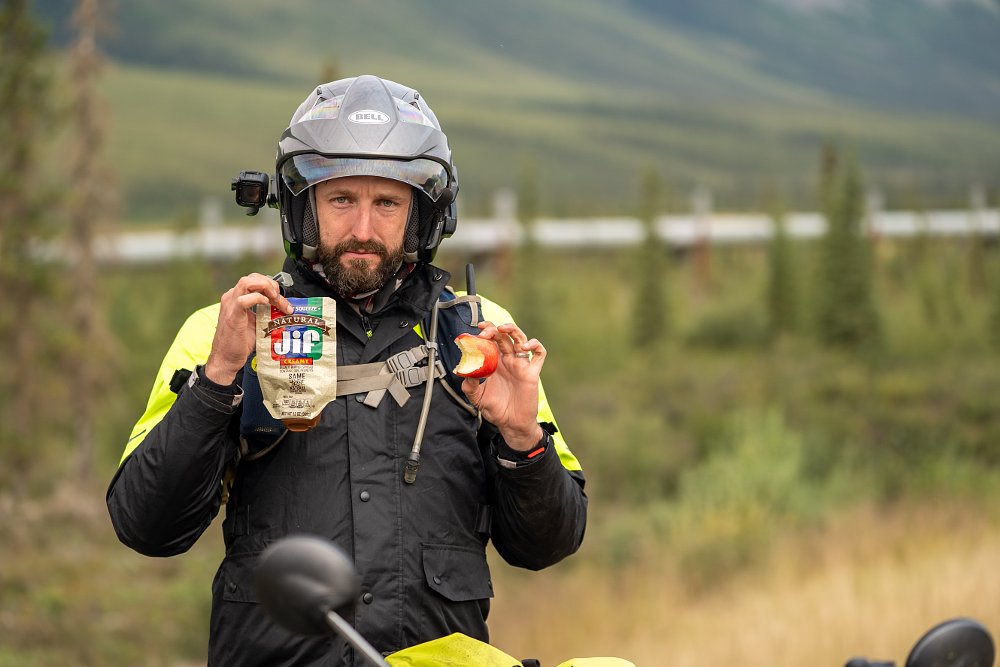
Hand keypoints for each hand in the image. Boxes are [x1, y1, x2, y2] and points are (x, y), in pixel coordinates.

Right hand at [203, 273, 292, 384]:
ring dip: (266, 288)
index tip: (283, 301)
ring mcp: (230, 304)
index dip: (271, 286)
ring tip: (275, 300)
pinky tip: (267, 305)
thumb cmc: (240, 343)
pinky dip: (258, 298)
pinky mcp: (232, 315)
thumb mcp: (257, 324)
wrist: (227, 359)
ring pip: (247, 282)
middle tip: (281, 300)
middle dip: (271, 285)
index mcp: (237, 298)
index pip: (255, 281)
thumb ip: (267, 314)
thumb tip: (285, 312)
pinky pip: (244, 299)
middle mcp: (232, 297)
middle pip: (253, 278)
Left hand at [460, 321, 544, 450]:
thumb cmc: (495, 410)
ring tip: (502, 328)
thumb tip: (464, 372)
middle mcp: (508, 360)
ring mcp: (521, 365)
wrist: (511, 424)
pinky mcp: (532, 372)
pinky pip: (539, 354)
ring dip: (512, 330)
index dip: (486, 330)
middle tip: (484, 332)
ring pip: (520, 338)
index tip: (477, 328)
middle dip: (494, 329)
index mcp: (495, 363)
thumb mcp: (477, 398)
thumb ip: (469, 386)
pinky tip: (525, 346)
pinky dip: (535, 345)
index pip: (491, 340)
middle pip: (504, 335)